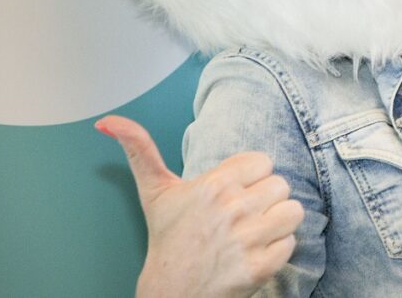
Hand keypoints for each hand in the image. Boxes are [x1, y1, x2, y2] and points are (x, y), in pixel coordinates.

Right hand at [95, 116, 303, 297]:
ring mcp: (247, 239)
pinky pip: (291, 243)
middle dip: (266, 199)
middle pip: (281, 185)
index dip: (253, 177)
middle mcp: (232, 209)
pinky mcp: (260, 267)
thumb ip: (139, 149)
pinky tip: (255, 252)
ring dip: (278, 223)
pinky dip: (278, 249)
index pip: (264, 161)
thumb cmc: (168, 239)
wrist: (170, 292)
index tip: (236, 192)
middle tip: (244, 215)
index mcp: (213, 185)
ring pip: (293, 211)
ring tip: (255, 231)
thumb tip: (108, 121)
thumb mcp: (154, 191)